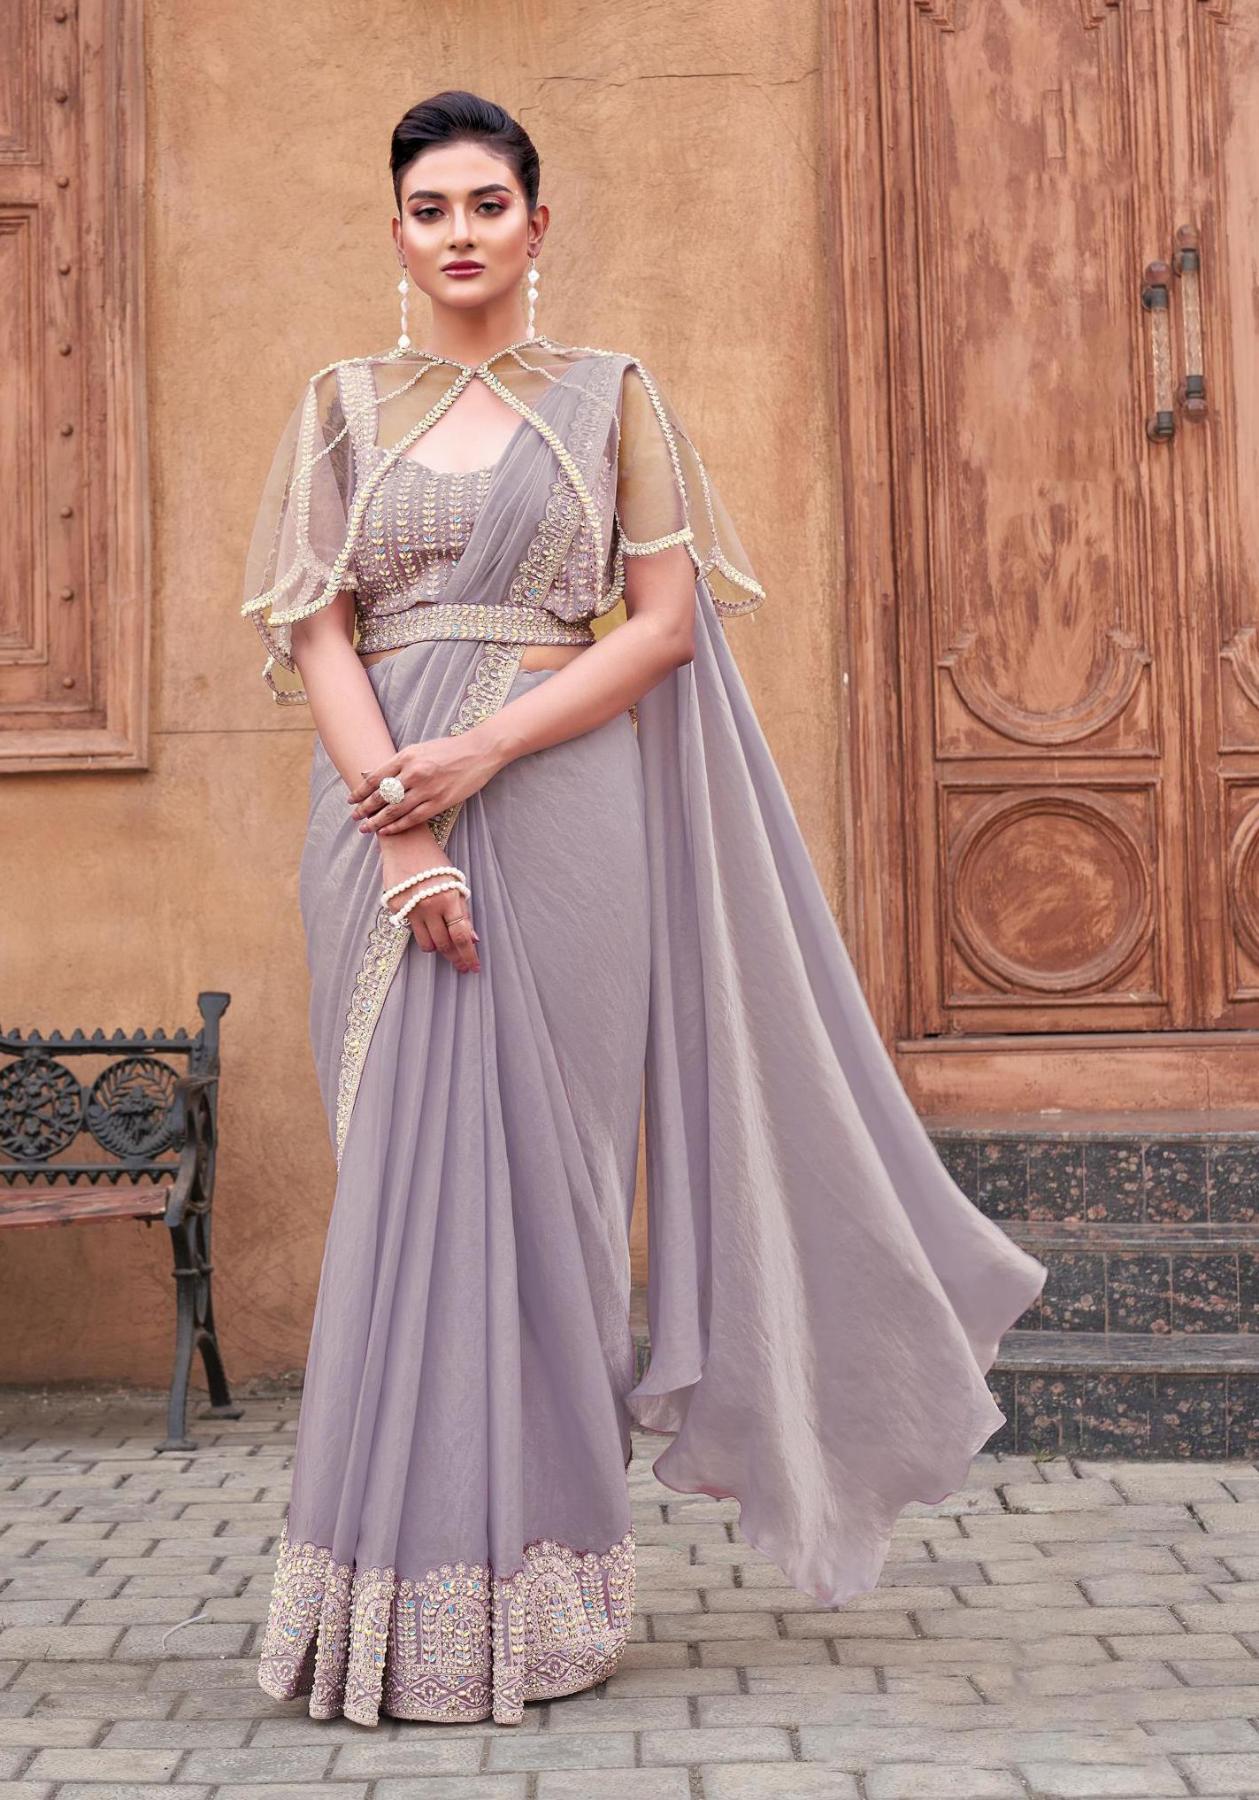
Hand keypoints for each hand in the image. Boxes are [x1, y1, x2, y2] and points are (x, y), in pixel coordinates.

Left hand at [348, 729, 502, 836]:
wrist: (479, 751)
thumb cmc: (448, 750)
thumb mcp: (419, 749)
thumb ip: (397, 763)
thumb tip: (371, 774)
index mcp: (407, 757)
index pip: (375, 778)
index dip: (360, 791)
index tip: (351, 800)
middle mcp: (414, 772)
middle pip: (382, 795)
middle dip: (365, 808)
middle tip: (355, 818)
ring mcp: (427, 788)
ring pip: (395, 810)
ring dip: (377, 821)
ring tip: (366, 828)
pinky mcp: (440, 801)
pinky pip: (413, 818)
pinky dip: (397, 826)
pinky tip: (387, 831)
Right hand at [378, 834, 478, 974]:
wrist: (404, 842)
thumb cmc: (434, 860)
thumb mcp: (454, 882)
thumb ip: (462, 911)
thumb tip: (472, 938)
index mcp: (448, 897)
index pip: (461, 936)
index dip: (468, 955)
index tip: (473, 967)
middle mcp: (429, 906)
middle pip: (444, 944)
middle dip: (455, 958)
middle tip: (461, 967)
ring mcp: (410, 908)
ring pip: (425, 943)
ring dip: (437, 948)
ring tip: (443, 946)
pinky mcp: (395, 908)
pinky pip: (411, 929)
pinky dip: (421, 931)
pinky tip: (426, 925)